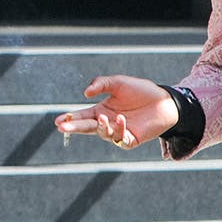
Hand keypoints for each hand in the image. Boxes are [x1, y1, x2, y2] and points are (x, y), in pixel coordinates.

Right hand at [54, 75, 178, 149]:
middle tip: (62, 127)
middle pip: (87, 127)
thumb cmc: (141, 91)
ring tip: (103, 118)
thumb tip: (85, 94)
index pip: (82, 116)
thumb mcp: (118, 82)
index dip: (70, 119)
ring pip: (103, 134)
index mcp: (101, 111)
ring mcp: (118, 132)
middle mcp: (107, 123)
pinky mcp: (131, 139)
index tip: (57, 120)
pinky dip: (119, 129)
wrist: (164, 100)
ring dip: (100, 127)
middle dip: (74, 127)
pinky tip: (121, 119)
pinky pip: (120, 139)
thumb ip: (101, 84)